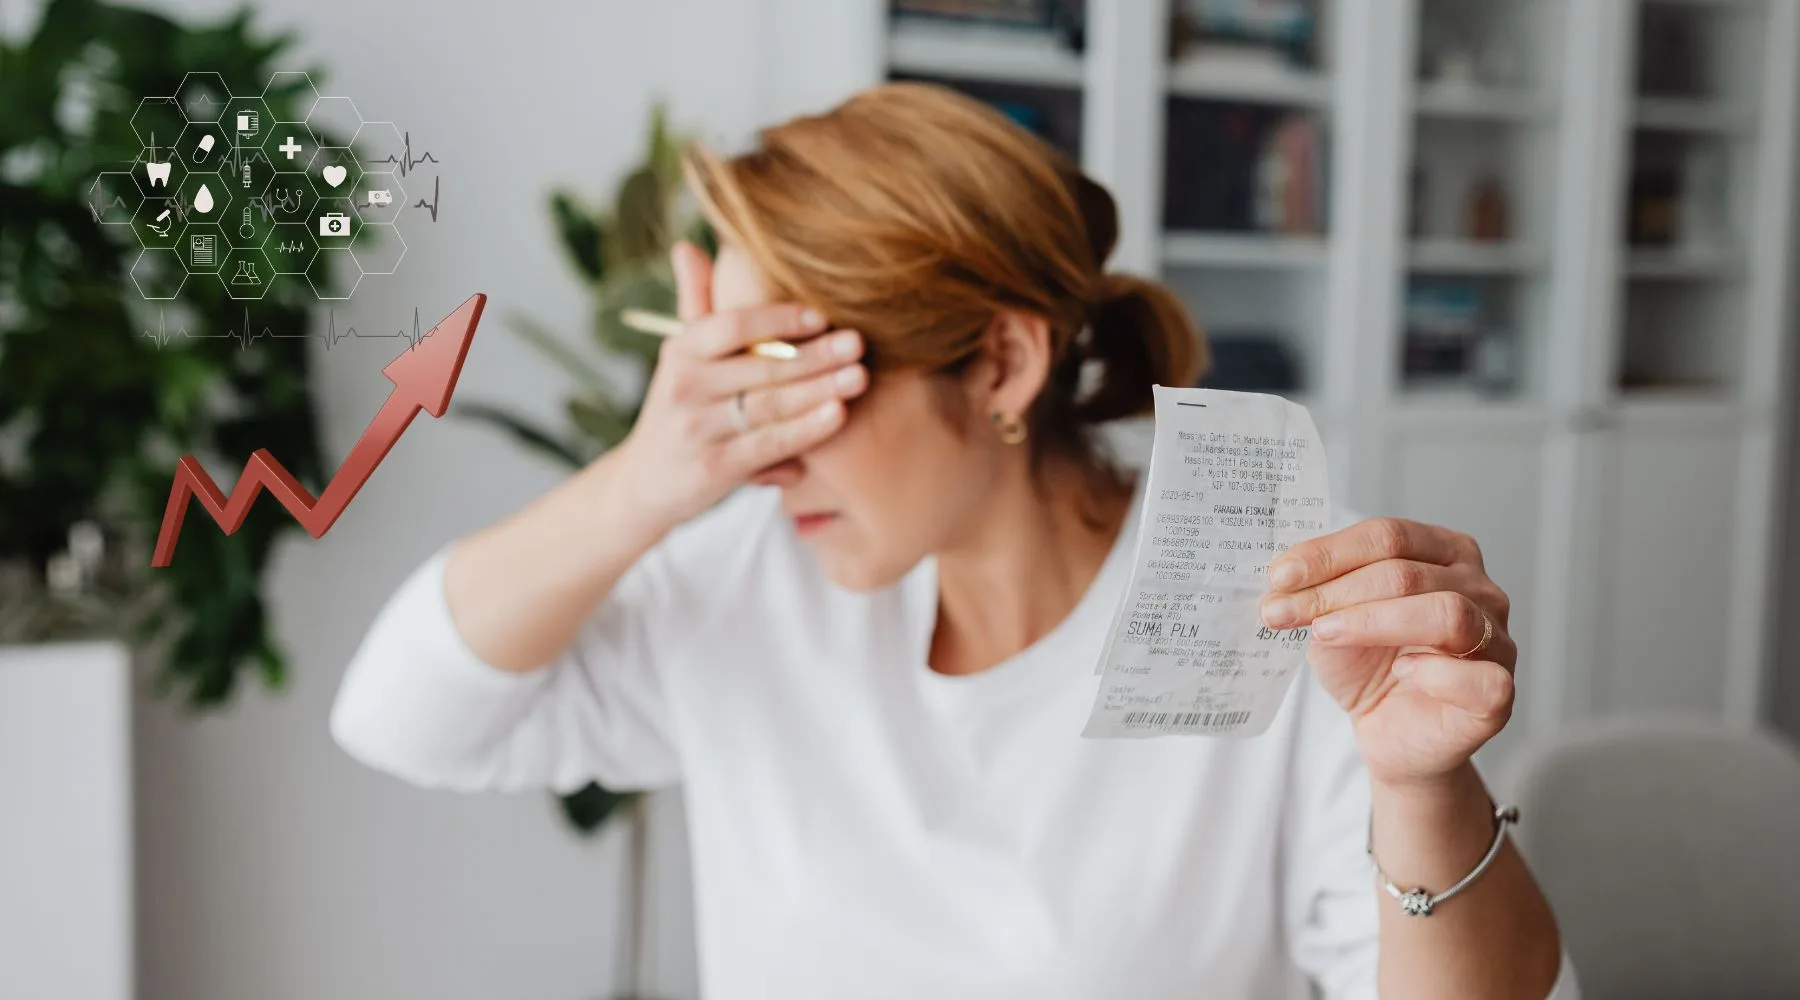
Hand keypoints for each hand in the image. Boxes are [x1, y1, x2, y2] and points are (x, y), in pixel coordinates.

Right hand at [615, 241, 866, 528]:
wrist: (646, 482)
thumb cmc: (680, 409)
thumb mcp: (679, 356)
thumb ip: (695, 304)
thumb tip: (687, 246)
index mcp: (681, 350)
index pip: (729, 326)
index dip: (776, 319)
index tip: (821, 315)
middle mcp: (685, 386)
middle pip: (759, 366)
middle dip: (814, 355)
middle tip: (858, 343)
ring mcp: (698, 429)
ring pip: (770, 405)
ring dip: (819, 389)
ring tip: (859, 376)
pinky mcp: (714, 468)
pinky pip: (769, 444)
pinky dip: (806, 430)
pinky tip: (838, 415)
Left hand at [1260, 518, 1516, 788]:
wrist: (1387, 732)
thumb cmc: (1368, 666)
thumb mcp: (1333, 619)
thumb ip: (1318, 591)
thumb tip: (1282, 578)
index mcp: (1446, 553)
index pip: (1389, 537)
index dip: (1329, 554)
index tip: (1279, 576)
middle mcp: (1481, 590)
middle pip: (1408, 574)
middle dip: (1336, 591)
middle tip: (1282, 611)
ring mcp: (1497, 641)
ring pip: (1446, 615)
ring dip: (1373, 622)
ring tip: (1325, 634)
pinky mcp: (1498, 695)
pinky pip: (1479, 677)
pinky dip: (1435, 672)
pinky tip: (1402, 673)